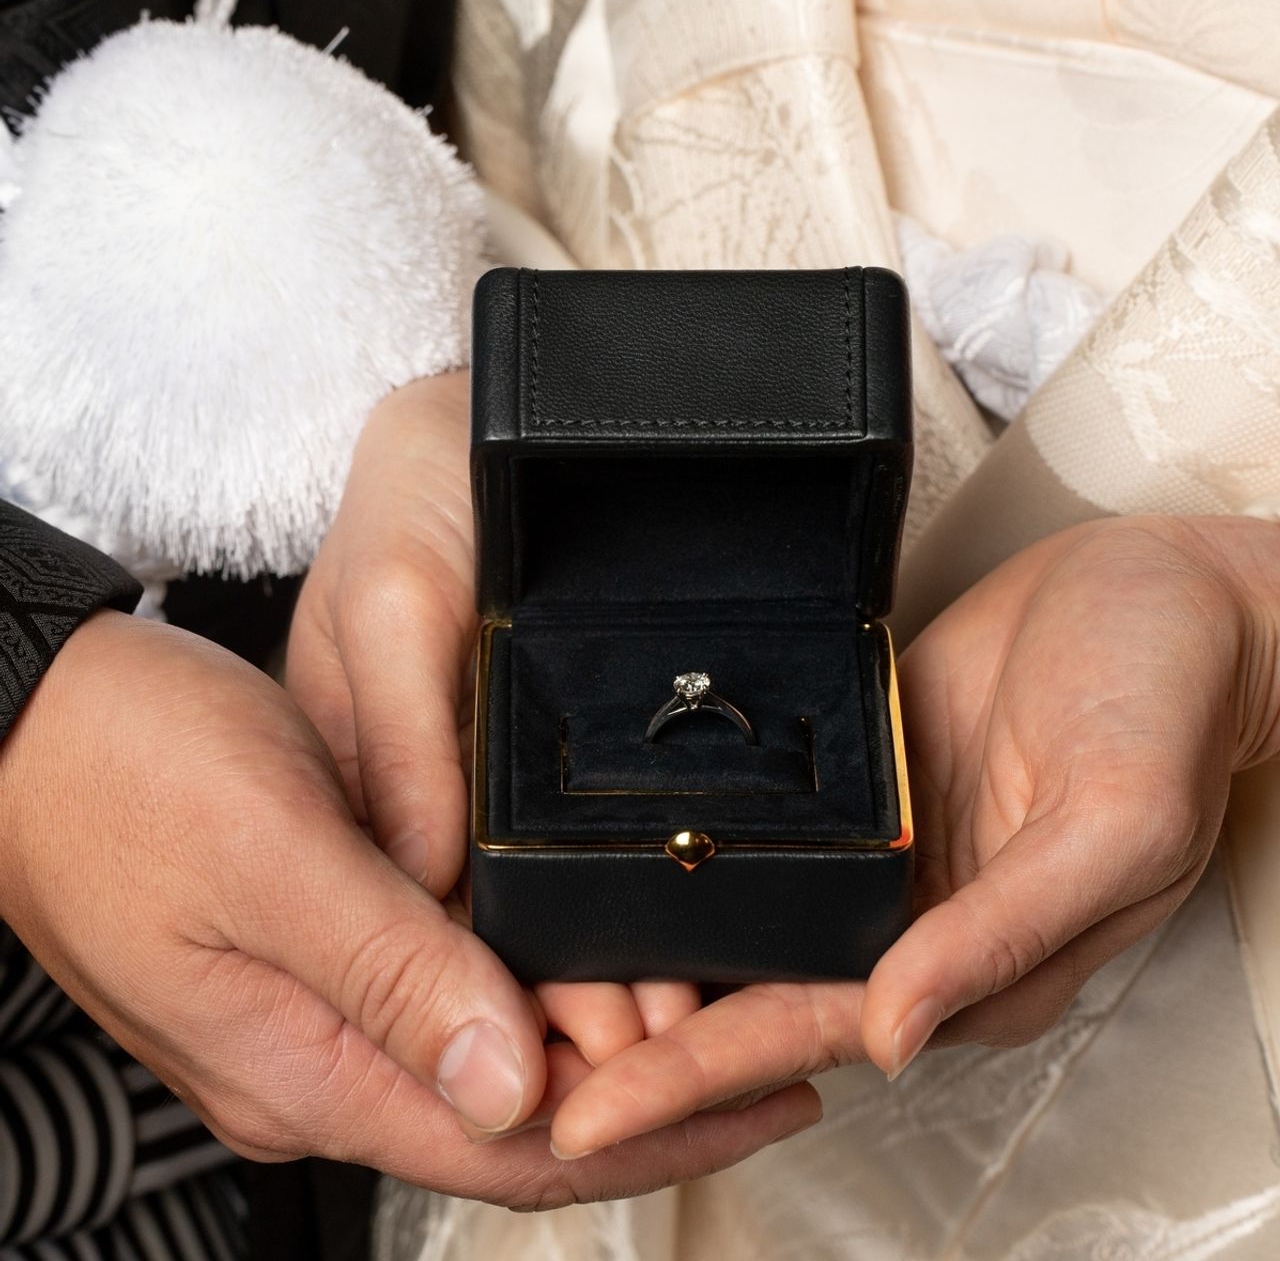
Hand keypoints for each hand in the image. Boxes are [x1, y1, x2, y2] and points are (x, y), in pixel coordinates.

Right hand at [0, 608, 815, 1204]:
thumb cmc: (130, 774)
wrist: (30, 726)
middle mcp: (313, 1066)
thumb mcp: (272, 861)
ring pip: (485, 1063)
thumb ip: (389, 975)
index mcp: (304, 1066)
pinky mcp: (313, 964)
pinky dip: (531, 998)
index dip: (649, 1133)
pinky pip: (446, 1007)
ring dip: (594, 1048)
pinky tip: (583, 965)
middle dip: (646, 1100)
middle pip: (513, 1119)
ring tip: (706, 1011)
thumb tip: (512, 1087)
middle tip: (765, 1051)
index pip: (513, 1146)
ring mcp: (310, 1020)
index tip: (761, 1091)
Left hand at [545, 515, 1279, 1158]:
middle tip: (516, 1064)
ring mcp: (877, 852)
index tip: (589, 1115)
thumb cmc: (1164, 701)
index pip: (804, 1031)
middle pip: (750, 995)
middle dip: (636, 1043)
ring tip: (533, 989)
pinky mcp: (859, 783)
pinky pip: (760, 841)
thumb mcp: (1109, 823)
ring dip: (647, 961)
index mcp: (967, 959)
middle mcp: (909, 917)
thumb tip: (897, 1032)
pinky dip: (688, 871)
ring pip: (743, 927)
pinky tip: (619, 874)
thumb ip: (1003, 933)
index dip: (692, 1079)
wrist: (1154, 597)